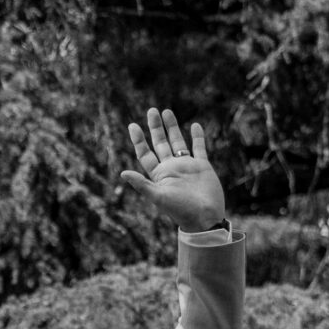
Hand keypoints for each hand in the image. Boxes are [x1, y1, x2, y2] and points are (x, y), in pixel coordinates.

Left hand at [118, 107, 226, 233]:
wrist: (205, 218)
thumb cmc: (181, 210)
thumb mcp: (158, 197)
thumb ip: (142, 184)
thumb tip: (122, 173)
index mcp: (159, 175)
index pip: (146, 154)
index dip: (139, 140)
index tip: (133, 126)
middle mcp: (171, 169)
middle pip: (160, 144)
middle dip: (155, 128)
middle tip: (151, 111)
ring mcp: (187, 166)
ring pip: (178, 142)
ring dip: (172, 127)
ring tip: (166, 111)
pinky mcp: (202, 166)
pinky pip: (199, 147)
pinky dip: (198, 136)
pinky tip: (195, 125)